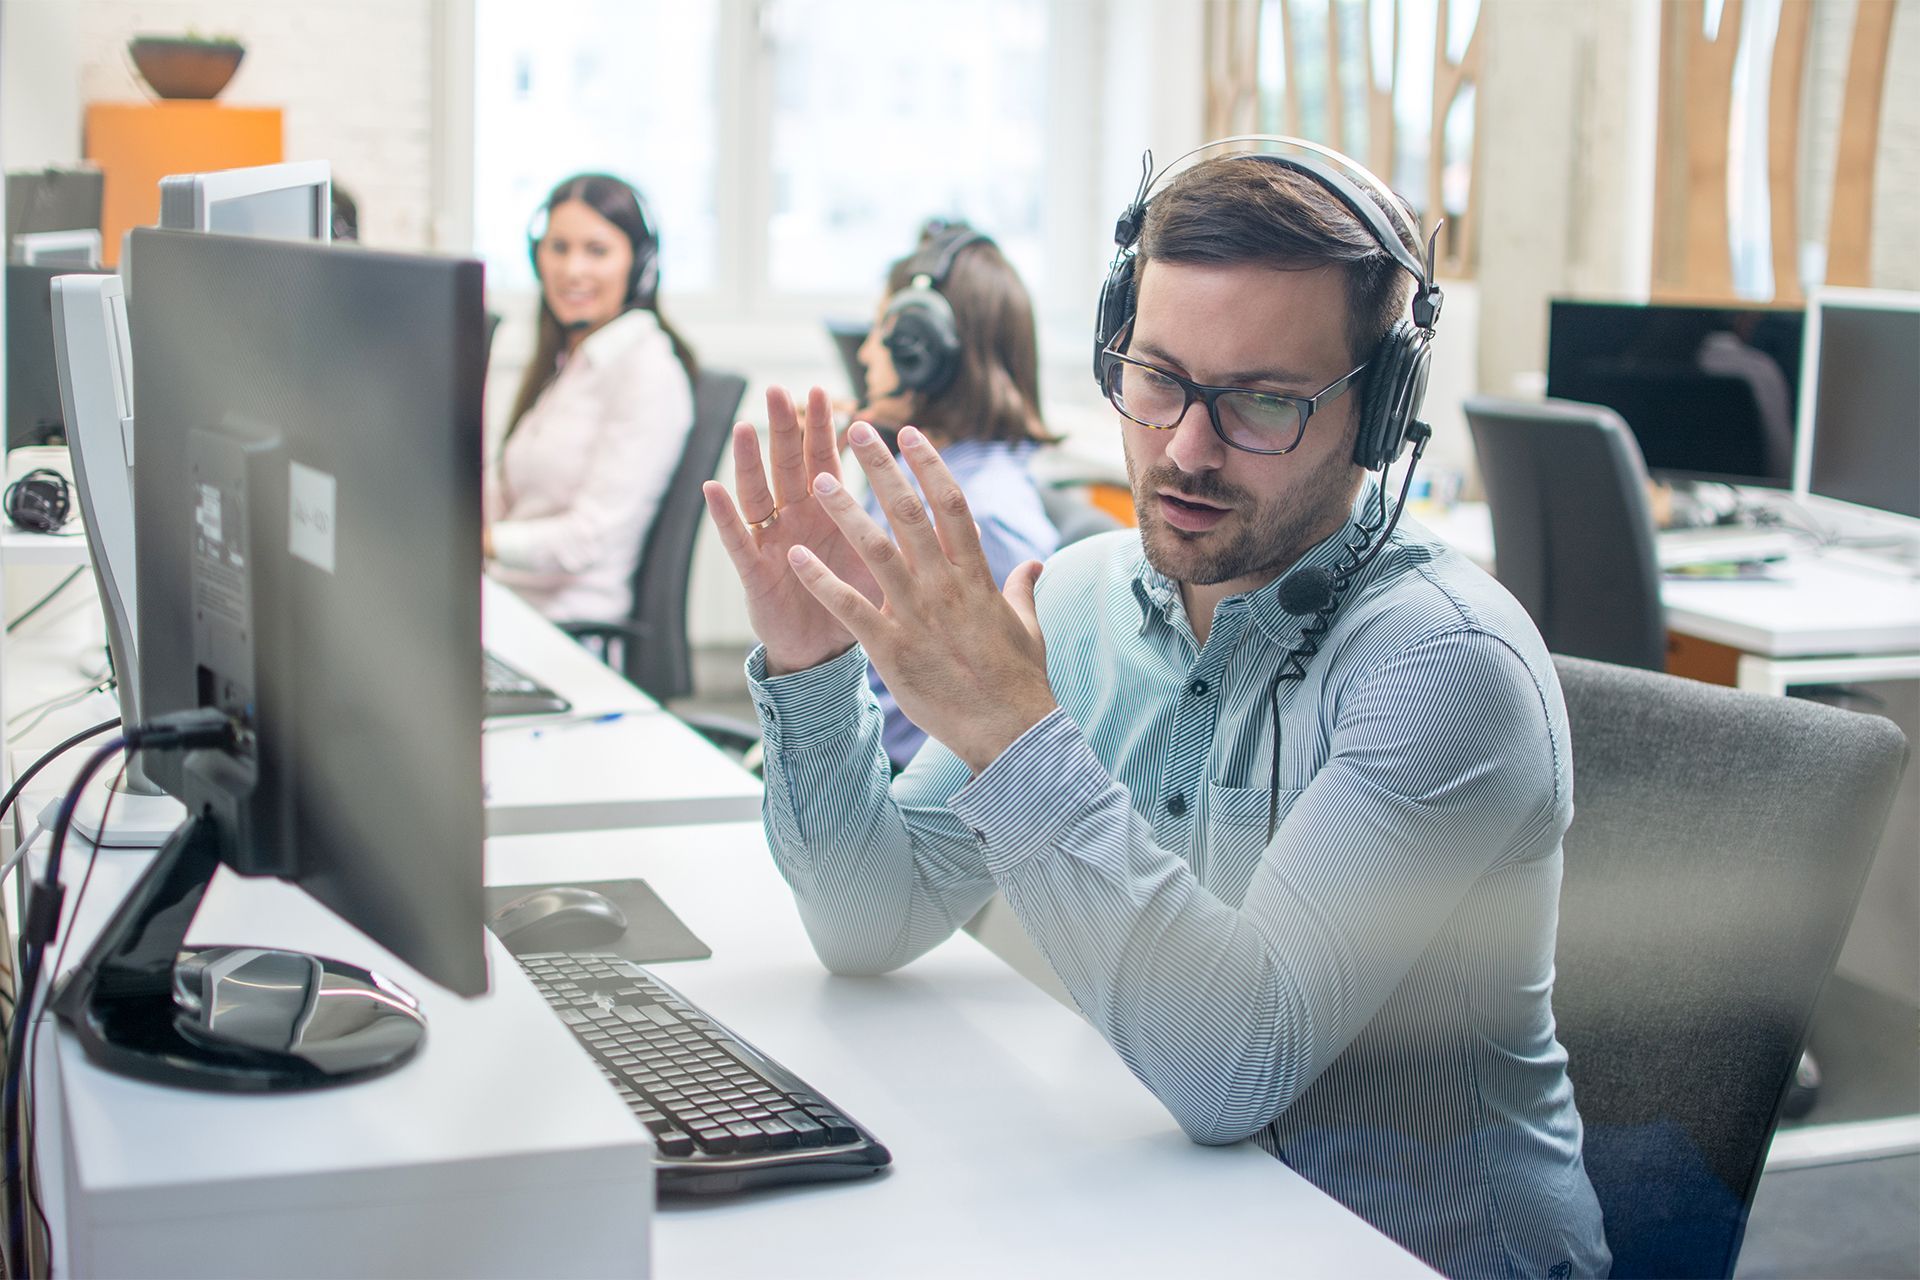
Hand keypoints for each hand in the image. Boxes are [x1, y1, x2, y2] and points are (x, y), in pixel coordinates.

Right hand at [703, 387, 882, 674]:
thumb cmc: (856, 601)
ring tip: (742, 428)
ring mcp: (772, 542)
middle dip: (783, 429)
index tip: (825, 392)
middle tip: (778, 391)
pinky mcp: (754, 573)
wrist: (827, 651)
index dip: (823, 428)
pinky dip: (725, 516)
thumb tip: (967, 516)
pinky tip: (711, 489)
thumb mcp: (885, 563)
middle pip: (787, 466)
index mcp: (829, 512)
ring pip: (757, 494)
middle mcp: (796, 518)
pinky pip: (737, 540)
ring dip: (748, 462)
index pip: (825, 460)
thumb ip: (908, 535)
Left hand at [786, 422, 1055, 773]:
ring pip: (874, 550)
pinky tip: (794, 557)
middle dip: (880, 467)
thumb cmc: (1019, 680)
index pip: (951, 504)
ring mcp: (917, 615)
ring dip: (844, 510)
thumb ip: (1022, 588)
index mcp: (977, 576)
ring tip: (816, 479)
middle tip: (855, 430)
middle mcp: (945, 586)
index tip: (909, 433)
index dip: (929, 464)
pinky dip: (821, 580)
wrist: (1009, 731)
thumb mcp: (1027, 625)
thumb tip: (1034, 564)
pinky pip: (849, 607)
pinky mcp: (891, 649)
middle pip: (908, 513)